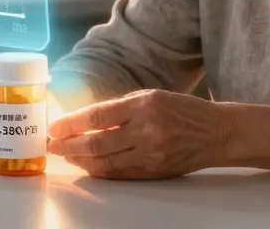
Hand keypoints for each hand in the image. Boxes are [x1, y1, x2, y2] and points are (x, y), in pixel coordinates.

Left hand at [47, 89, 231, 178]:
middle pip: (96, 142)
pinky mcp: (153, 171)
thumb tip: (87, 119)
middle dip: (69, 145)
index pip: (97, 116)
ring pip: (104, 161)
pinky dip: (99, 170)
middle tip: (53, 144)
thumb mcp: (151, 96)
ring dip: (80, 159)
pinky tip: (86, 165)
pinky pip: (119, 173)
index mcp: (143, 105)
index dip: (71, 123)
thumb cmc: (182, 110)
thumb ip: (120, 108)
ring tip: (65, 155)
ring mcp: (150, 154)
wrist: (216, 133)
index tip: (55, 126)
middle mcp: (146, 130)